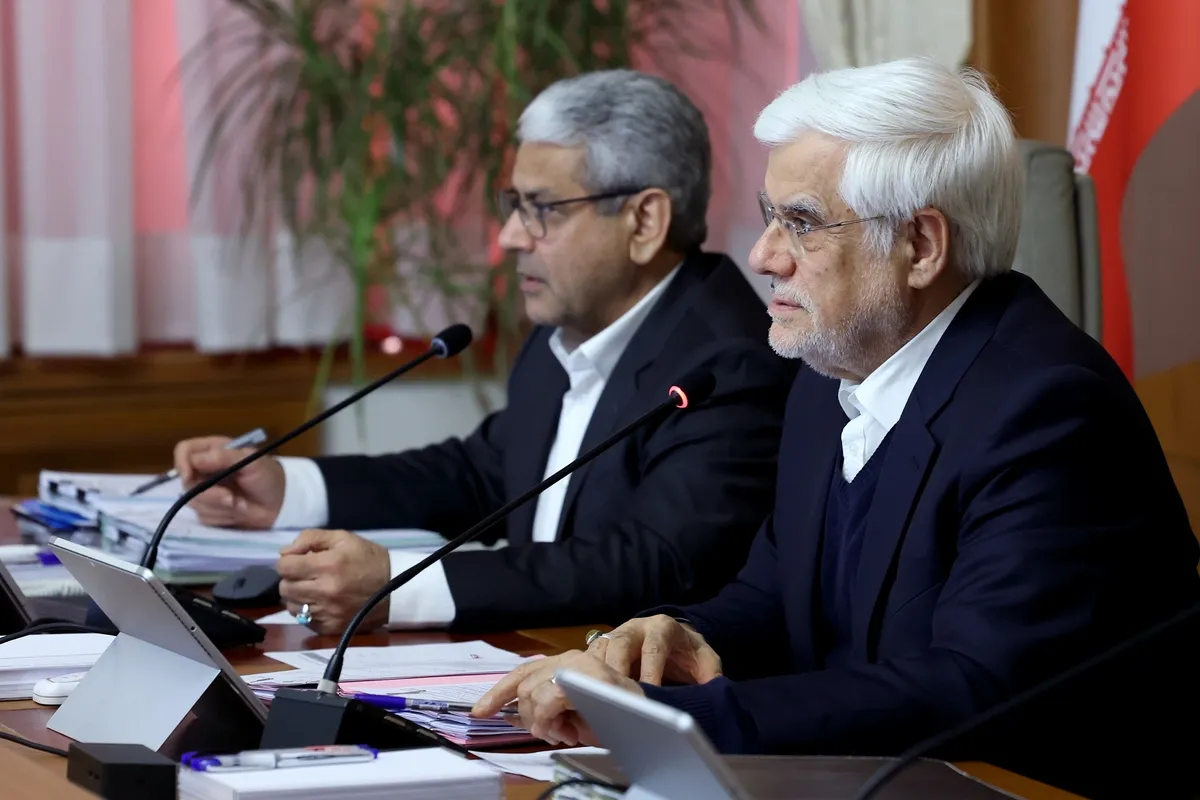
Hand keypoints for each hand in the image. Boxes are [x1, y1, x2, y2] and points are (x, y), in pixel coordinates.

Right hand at [173, 436, 284, 528]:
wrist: (281, 504)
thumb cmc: (267, 476)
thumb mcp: (251, 461)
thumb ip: (223, 457)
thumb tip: (194, 460)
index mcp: (213, 451)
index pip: (184, 451)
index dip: (182, 463)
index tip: (189, 476)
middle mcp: (205, 470)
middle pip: (186, 481)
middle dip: (208, 494)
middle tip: (230, 498)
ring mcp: (206, 491)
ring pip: (193, 502)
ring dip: (219, 506)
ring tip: (240, 504)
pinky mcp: (210, 511)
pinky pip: (204, 517)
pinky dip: (223, 516)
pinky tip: (238, 511)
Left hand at [276, 530, 390, 634]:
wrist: (395, 588)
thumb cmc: (368, 559)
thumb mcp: (343, 538)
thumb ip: (310, 538)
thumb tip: (284, 552)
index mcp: (328, 565)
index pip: (284, 567)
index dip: (286, 561)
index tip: (297, 561)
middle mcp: (325, 591)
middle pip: (285, 587)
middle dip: (291, 578)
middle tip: (305, 574)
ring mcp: (328, 612)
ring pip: (291, 606)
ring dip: (297, 596)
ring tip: (311, 589)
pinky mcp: (332, 627)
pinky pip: (304, 621)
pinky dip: (307, 611)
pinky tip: (319, 602)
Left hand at [472, 650, 642, 745]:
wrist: (657, 713)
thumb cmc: (620, 715)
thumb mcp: (578, 712)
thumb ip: (552, 707)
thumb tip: (520, 717)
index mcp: (567, 663)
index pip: (523, 672)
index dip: (498, 692)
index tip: (478, 712)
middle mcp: (571, 658)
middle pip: (523, 686)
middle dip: (529, 717)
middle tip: (553, 733)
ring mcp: (579, 665)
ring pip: (532, 694)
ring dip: (542, 721)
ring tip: (566, 732)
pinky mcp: (585, 676)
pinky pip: (548, 699)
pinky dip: (551, 720)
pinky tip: (570, 731)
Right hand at [587, 615, 721, 685]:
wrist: (678, 642)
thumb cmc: (690, 654)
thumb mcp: (706, 662)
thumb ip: (710, 676)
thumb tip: (711, 695)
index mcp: (662, 627)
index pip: (654, 648)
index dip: (650, 671)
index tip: (648, 694)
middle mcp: (636, 627)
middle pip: (620, 644)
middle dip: (616, 671)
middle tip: (616, 698)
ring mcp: (617, 635)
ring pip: (601, 650)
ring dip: (597, 674)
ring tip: (597, 700)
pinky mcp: (604, 648)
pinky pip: (589, 658)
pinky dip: (587, 676)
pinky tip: (587, 697)